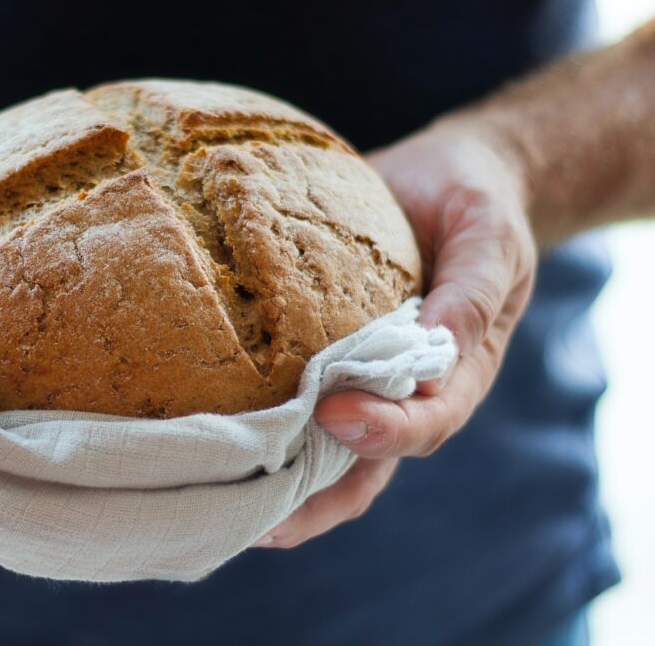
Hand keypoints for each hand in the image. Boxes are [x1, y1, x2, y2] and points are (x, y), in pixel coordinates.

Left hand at [255, 122, 536, 548]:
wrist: (445, 179)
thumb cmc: (476, 205)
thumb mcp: (491, 238)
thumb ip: (472, 291)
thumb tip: (438, 343)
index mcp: (459, 371)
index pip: (426, 421)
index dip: (384, 430)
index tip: (332, 413)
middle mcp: (404, 389)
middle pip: (363, 465)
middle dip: (312, 500)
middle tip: (254, 518)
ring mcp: (359, 378)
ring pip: (319, 451)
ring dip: (274, 483)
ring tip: (214, 501)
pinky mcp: (320, 352)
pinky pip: (289, 398)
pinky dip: (256, 424)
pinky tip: (207, 435)